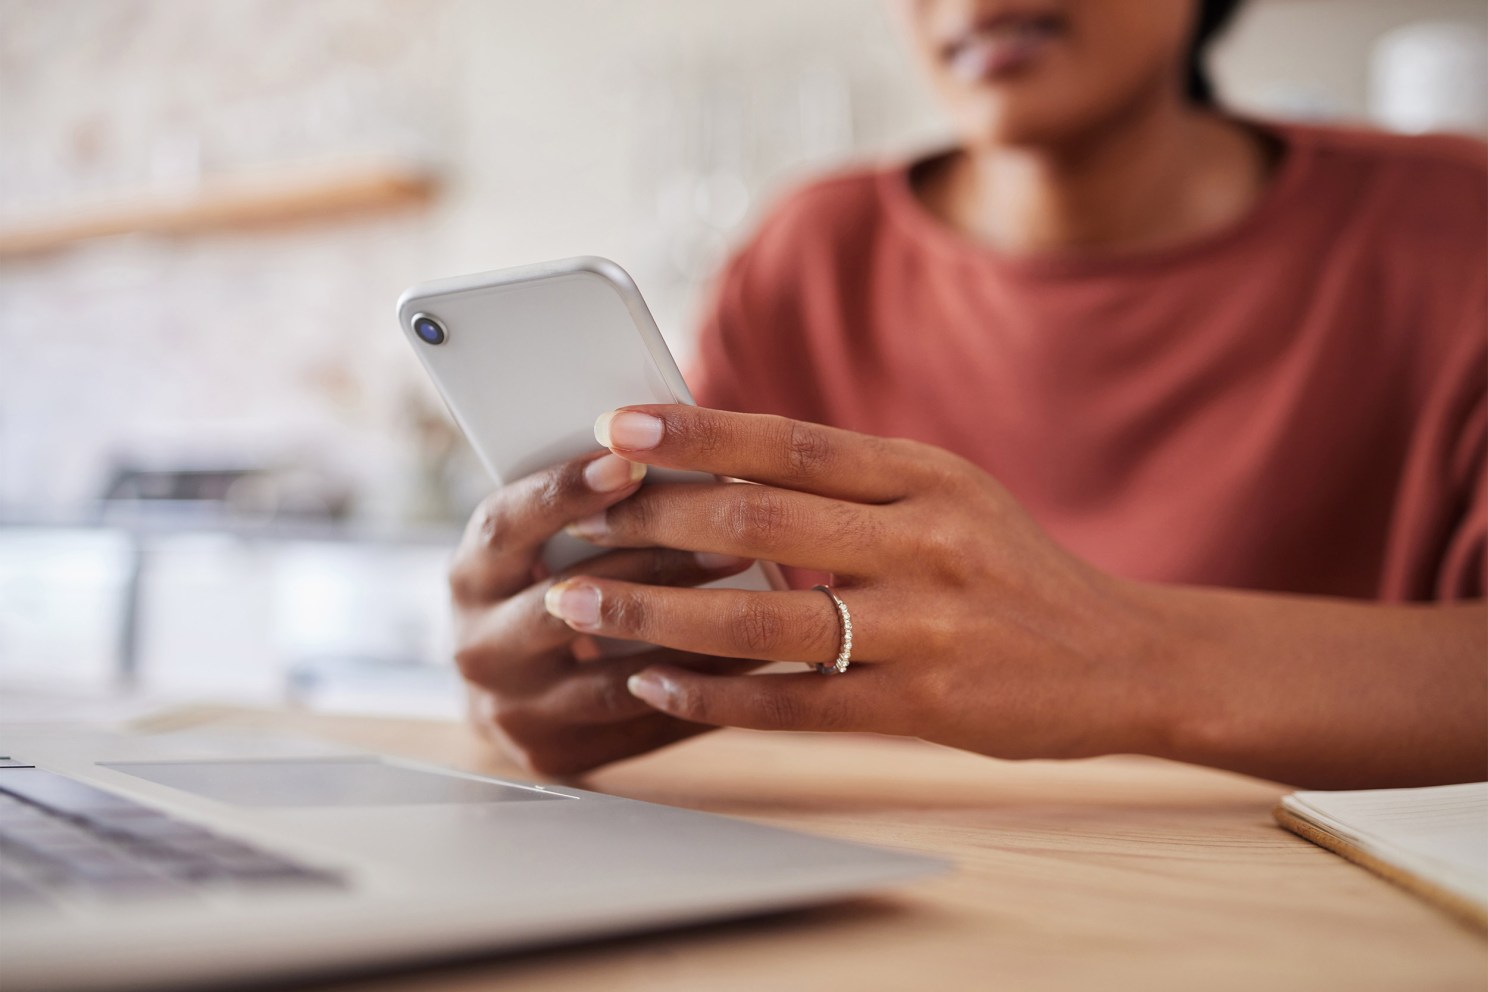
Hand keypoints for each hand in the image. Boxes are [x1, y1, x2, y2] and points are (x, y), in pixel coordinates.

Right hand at [448, 450, 763, 776]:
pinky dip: (702, 690)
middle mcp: (480, 647)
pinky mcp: (558, 757)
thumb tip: (669, 446)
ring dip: (691, 637)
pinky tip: (753, 658)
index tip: (630, 461)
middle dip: (656, 565)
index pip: (507, 527)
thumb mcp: (538, 542)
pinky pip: (644, 725)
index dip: (566, 492)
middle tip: (731, 534)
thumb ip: (585, 505)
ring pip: (614, 676)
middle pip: (571, 603)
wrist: (512, 688)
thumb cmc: (542, 584)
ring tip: (759, 601)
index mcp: (471, 576)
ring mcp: (516, 710)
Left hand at [543, 405, 1162, 761]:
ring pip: (769, 620)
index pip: (794, 441)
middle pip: (765, 524)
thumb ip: (854, 481)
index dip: (698, 432)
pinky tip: (656, 687)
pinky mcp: (929, 707)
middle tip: (577, 520)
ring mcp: (930, 628)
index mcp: (929, 475)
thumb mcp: (951, 497)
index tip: (618, 423)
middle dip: (655, 521)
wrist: (1124, 657)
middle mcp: (929, 541)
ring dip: (661, 615)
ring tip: (582, 606)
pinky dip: (719, 697)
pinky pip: (800, 705)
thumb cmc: (1014, 571)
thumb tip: (726, 463)